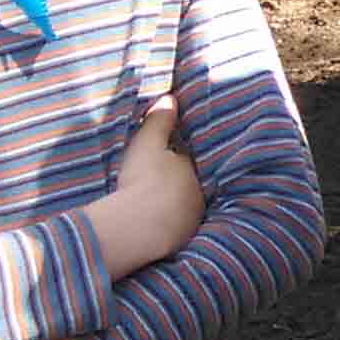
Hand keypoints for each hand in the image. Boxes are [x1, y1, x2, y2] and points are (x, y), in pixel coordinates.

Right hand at [90, 105, 202, 278]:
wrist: (139, 225)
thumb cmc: (144, 180)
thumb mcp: (147, 144)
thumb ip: (159, 121)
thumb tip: (171, 97)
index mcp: (194, 171)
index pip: (187, 162)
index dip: (177, 161)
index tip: (166, 162)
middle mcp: (199, 196)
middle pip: (188, 187)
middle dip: (178, 186)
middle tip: (158, 187)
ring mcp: (192, 221)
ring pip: (183, 210)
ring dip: (172, 208)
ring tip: (155, 208)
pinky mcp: (180, 242)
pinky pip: (173, 230)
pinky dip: (165, 227)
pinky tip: (153, 228)